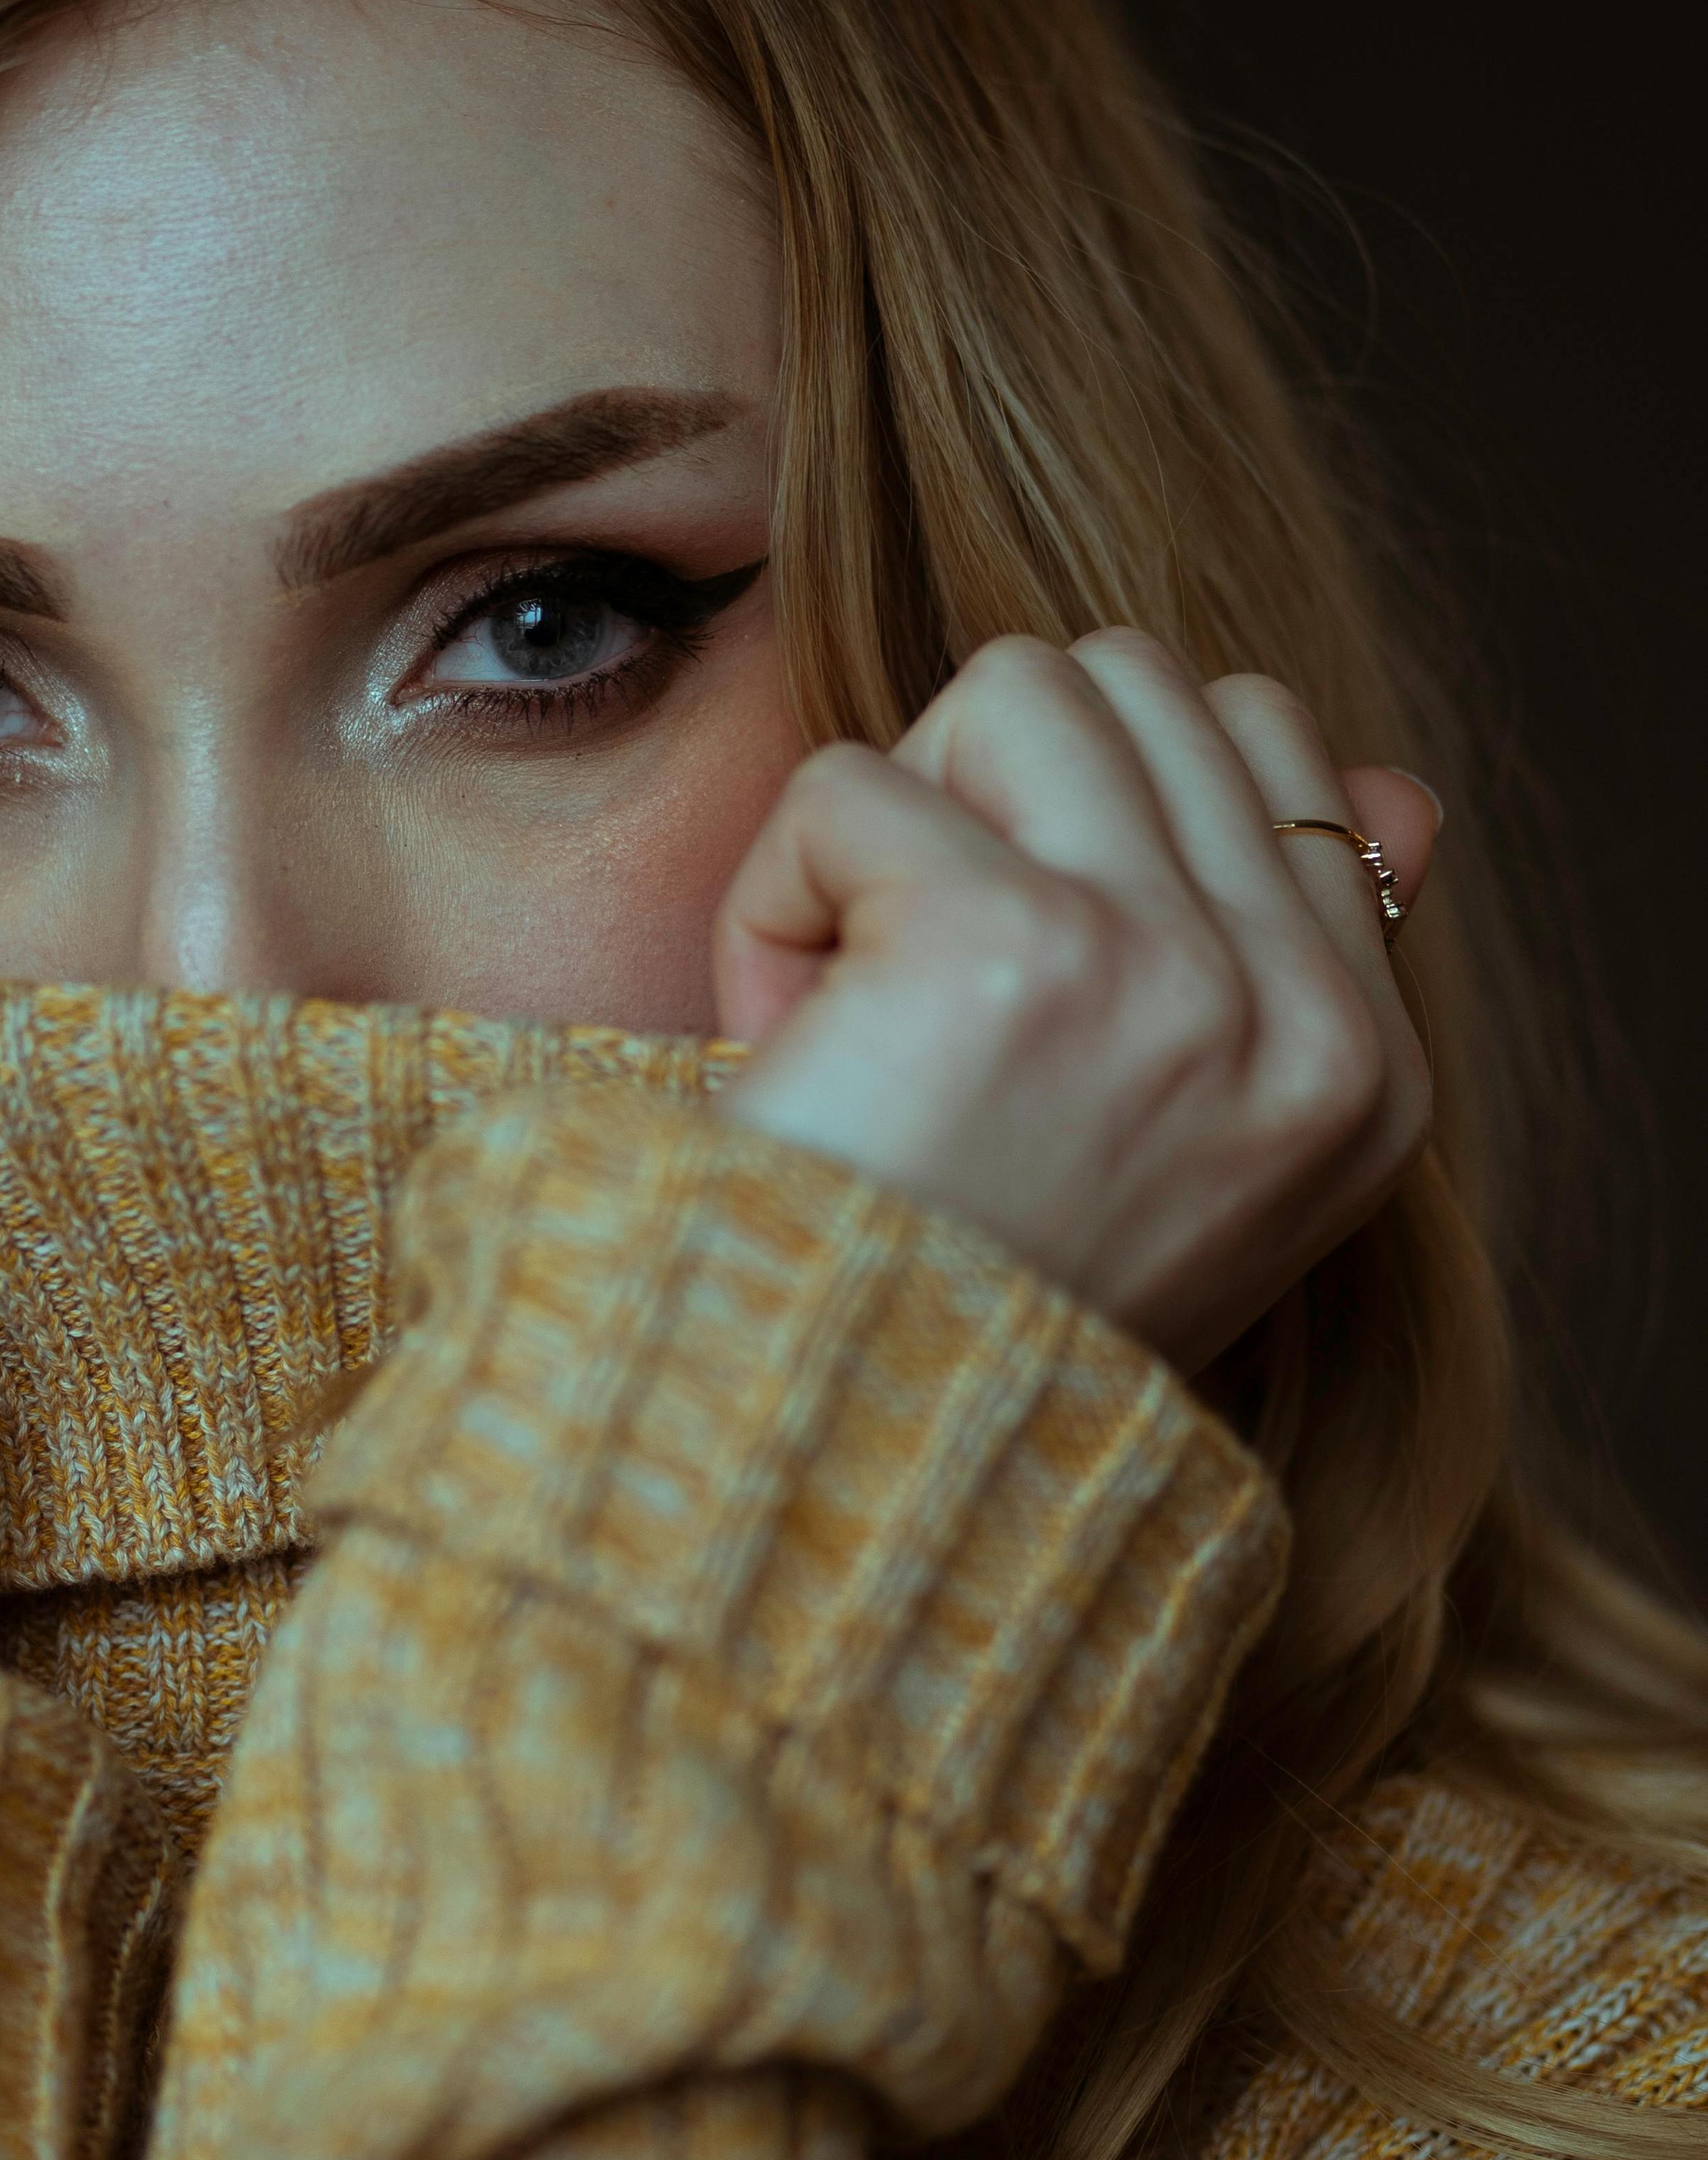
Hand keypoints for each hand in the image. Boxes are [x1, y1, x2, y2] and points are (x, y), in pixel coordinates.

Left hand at [711, 631, 1439, 1373]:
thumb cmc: (961, 1313)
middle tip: (915, 983)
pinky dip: (774, 899)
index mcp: (1365, 1075)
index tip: (1011, 993)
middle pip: (1137, 686)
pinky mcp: (1015, 946)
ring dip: (893, 818)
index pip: (1280, 759)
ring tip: (859, 999)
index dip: (1090, 818)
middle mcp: (1302, 1023)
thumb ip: (1287, 961)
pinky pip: (847, 783)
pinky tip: (793, 1042)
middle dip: (990, 791)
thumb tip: (1385, 785)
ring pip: (1016, 685)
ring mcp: (1174, 975)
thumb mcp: (1179, 1162)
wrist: (829, 1474)